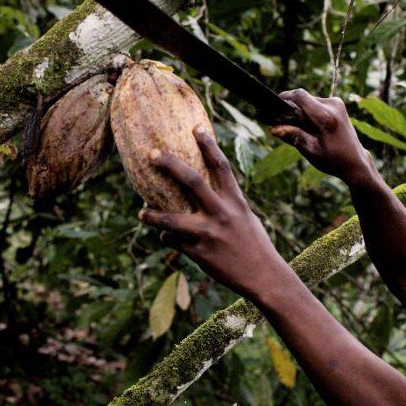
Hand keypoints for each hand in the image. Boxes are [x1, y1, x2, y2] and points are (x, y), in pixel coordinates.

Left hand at [139, 129, 293, 299]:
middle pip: (192, 182)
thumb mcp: (244, 217)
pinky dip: (167, 238)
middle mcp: (222, 214)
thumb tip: (201, 192)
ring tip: (142, 213)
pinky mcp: (200, 254)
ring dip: (153, 216)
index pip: (221, 166)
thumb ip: (225, 203)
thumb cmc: (253, 243)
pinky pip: (175, 243)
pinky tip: (165, 236)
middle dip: (170, 165)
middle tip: (152, 154)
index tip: (195, 128)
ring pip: (172, 220)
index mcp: (236, 201)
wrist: (263, 276)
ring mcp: (209, 234)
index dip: (208, 145)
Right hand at [272, 89, 376, 185]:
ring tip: (304, 130)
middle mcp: (333, 105)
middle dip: (293, 110)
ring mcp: (337, 102)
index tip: (274, 107)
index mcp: (326, 118)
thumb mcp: (312, 152)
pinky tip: (312, 127)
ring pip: (308, 100)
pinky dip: (309, 112)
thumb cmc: (333, 159)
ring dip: (302, 111)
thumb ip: (294, 137)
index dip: (285, 97)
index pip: (300, 96)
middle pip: (303, 98)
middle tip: (288, 126)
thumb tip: (274, 128)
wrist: (355, 161)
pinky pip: (315, 103)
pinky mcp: (337, 103)